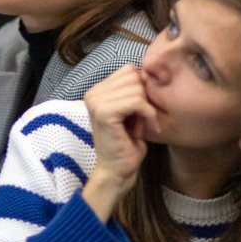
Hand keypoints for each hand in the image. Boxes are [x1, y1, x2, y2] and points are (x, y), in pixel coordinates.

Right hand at [81, 65, 156, 221]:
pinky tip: (148, 128)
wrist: (117, 171)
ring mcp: (96, 102)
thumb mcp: (131, 112)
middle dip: (144, 97)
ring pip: (137, 88)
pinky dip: (148, 114)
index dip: (141, 88)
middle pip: (133, 75)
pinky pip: (137, 101)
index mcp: (97, 91)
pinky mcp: (104, 113)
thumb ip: (134, 92)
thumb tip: (148, 73)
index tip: (142, 110)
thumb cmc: (127, 144)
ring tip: (141, 125)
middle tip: (142, 119)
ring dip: (146, 108)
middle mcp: (93, 93)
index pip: (128, 70)